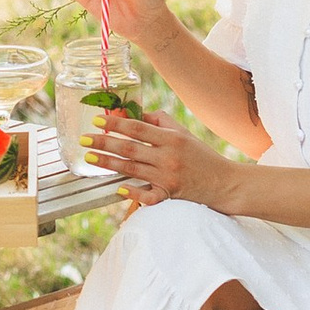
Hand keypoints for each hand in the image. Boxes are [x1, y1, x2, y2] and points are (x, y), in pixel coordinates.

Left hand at [95, 109, 240, 211]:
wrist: (225, 183)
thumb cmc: (202, 156)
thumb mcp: (184, 133)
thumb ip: (161, 121)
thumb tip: (135, 114)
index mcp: (172, 138)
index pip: (138, 128)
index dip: (116, 124)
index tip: (97, 120)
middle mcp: (168, 157)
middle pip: (130, 148)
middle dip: (104, 143)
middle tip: (84, 140)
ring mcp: (169, 178)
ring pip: (132, 170)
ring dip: (109, 164)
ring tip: (90, 158)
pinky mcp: (170, 196)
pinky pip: (148, 196)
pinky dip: (133, 193)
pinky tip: (118, 188)